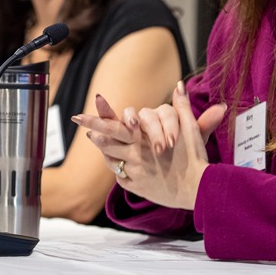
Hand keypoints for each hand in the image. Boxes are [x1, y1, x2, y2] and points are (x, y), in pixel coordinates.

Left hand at [75, 83, 225, 210]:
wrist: (198, 189)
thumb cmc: (195, 158)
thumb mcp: (191, 129)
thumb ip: (182, 107)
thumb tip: (179, 85)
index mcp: (146, 138)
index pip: (120, 122)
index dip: (104, 112)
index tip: (94, 100)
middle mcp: (136, 154)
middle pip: (109, 138)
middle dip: (92, 126)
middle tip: (77, 118)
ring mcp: (134, 171)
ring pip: (112, 157)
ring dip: (102, 147)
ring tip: (92, 138)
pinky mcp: (137, 186)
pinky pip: (120, 175)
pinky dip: (117, 167)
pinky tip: (114, 161)